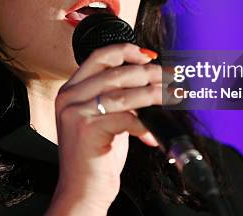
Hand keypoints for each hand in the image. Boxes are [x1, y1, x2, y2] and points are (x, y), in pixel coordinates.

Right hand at [46, 43, 162, 214]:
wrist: (82, 190)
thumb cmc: (96, 155)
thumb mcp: (103, 118)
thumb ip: (116, 96)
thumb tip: (149, 77)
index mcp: (71, 89)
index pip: (100, 56)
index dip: (127, 52)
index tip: (149, 56)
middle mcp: (70, 97)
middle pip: (117, 73)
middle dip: (150, 74)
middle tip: (171, 78)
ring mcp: (76, 112)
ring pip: (125, 94)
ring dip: (154, 95)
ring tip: (172, 98)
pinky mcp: (87, 129)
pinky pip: (126, 118)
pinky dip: (145, 126)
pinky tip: (152, 136)